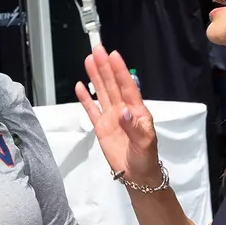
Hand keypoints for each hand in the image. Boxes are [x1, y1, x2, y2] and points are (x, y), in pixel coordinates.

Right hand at [76, 47, 161, 187]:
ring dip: (95, 77)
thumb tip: (123, 111)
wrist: (137, 175)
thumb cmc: (145, 158)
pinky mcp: (101, 127)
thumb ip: (134, 127)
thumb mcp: (144, 143)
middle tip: (97, 49)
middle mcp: (123, 110)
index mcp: (136, 111)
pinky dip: (86, 98)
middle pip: (112, 85)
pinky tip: (80, 86)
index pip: (127, 87)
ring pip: (102, 93)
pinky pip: (92, 110)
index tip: (113, 56)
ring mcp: (111, 118)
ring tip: (89, 60)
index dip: (120, 71)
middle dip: (105, 67)